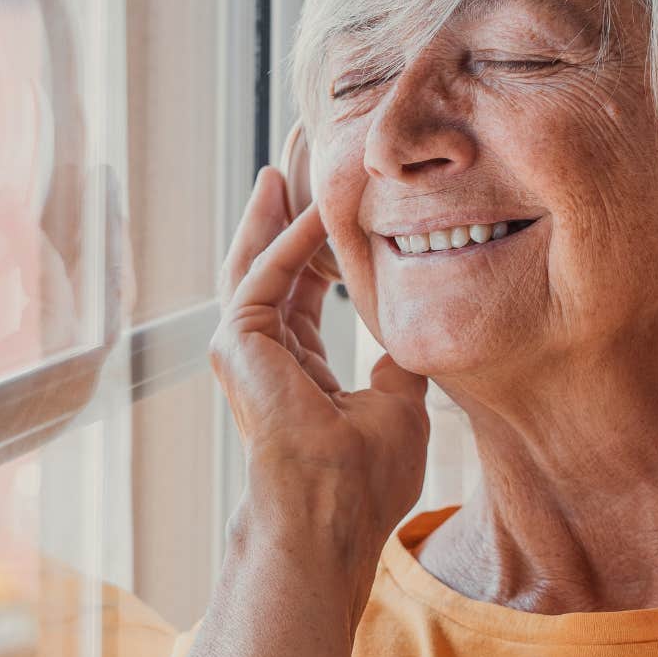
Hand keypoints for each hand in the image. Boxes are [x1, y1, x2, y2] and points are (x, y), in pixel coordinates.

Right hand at [210, 165, 430, 577]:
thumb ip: (398, 359)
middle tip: (308, 138)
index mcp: (293, 361)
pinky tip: (320, 202)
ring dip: (280, 200)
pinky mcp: (237, 343)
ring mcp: (241, 346)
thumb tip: (420, 330)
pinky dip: (291, 236)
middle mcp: (259, 348)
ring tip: (297, 147)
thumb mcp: (399, 403)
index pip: (304, 280)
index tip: (342, 185)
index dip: (323, 232)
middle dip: (291, 197)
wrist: (332, 517)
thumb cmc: (365, 478)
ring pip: (260, 253)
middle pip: (273, 253)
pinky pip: (266, 273)